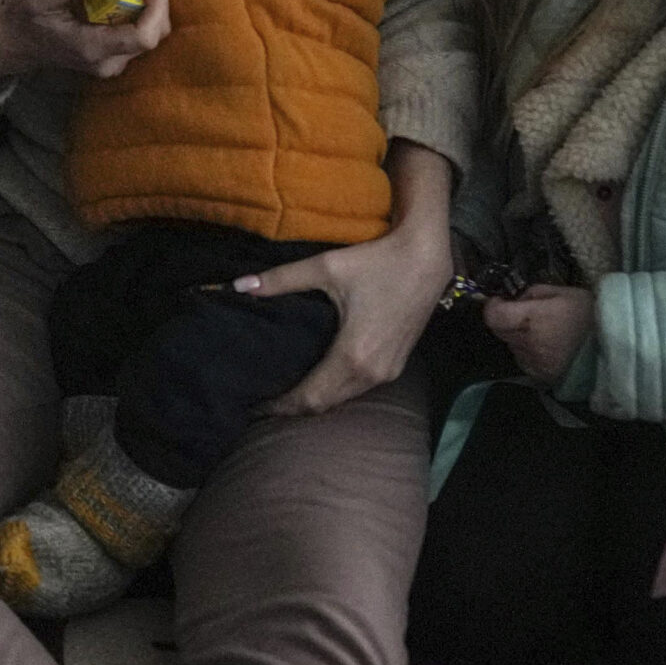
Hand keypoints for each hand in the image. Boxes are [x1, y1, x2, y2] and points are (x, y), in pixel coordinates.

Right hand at [0, 0, 171, 86]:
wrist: (12, 44)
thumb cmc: (23, 19)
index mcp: (93, 48)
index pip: (144, 36)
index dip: (157, 5)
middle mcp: (108, 62)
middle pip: (155, 34)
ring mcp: (111, 62)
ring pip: (151, 34)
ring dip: (152, 3)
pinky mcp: (111, 56)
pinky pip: (139, 34)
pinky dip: (142, 10)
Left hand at [235, 142, 455, 413]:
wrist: (426, 258)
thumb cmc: (377, 261)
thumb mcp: (326, 267)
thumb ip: (281, 280)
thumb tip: (238, 285)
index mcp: (352, 356)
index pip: (309, 397)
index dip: (280, 405)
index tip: (255, 405)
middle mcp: (372, 373)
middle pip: (325, 404)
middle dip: (294, 407)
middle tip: (263, 401)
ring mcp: (388, 371)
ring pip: (344, 399)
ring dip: (316, 400)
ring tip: (285, 392)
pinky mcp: (396, 364)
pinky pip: (359, 388)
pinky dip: (336, 390)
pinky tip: (319, 378)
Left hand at [483, 284, 594, 383]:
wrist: (613, 346)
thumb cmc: (588, 314)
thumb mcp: (563, 292)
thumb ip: (533, 292)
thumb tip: (516, 298)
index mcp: (533, 319)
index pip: (494, 316)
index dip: (493, 307)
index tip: (501, 301)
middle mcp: (528, 342)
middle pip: (499, 331)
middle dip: (506, 320)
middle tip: (523, 314)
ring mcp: (533, 361)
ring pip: (510, 345)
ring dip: (517, 337)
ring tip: (540, 331)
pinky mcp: (539, 375)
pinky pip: (522, 360)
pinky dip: (527, 352)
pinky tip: (545, 346)